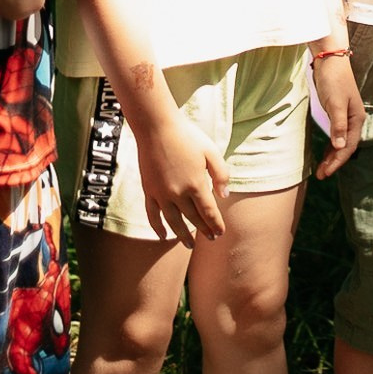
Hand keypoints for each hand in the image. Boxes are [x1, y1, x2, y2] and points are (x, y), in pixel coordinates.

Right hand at [130, 103, 228, 245]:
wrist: (157, 128)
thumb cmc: (188, 137)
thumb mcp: (211, 152)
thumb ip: (220, 174)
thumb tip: (224, 196)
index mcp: (195, 184)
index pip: (208, 212)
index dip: (215, 225)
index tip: (220, 234)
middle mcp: (178, 193)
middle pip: (193, 218)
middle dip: (203, 230)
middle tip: (211, 239)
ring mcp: (161, 194)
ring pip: (173, 221)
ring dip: (182, 235)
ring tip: (190, 245)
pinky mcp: (148, 191)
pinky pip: (152, 215)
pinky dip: (157, 227)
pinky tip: (163, 236)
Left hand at [311, 51, 363, 179]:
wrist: (330, 60)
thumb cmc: (333, 81)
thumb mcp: (335, 104)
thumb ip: (338, 126)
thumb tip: (340, 147)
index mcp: (357, 119)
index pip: (348, 146)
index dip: (338, 161)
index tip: (326, 173)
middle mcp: (354, 120)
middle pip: (345, 147)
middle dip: (334, 162)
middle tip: (321, 176)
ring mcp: (346, 117)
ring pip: (341, 142)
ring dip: (332, 156)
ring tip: (321, 170)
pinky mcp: (338, 113)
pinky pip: (336, 135)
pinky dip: (331, 146)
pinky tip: (325, 153)